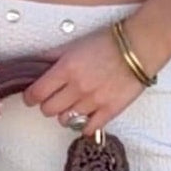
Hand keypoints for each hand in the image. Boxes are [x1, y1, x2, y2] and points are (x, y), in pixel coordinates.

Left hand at [20, 23, 145, 136]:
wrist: (139, 47)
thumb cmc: (108, 42)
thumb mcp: (74, 45)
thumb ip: (52, 56)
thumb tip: (33, 63)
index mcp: (66, 69)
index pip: (37, 93)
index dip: (30, 97)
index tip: (31, 97)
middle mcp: (77, 88)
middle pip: (48, 110)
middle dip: (47, 105)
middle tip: (53, 98)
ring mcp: (94, 102)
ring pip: (66, 120)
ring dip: (65, 114)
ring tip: (72, 104)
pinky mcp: (110, 111)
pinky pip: (88, 128)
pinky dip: (83, 125)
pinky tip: (86, 116)